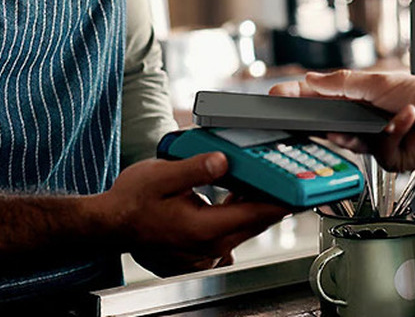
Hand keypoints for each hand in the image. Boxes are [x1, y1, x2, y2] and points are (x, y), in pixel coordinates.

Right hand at [97, 154, 289, 275]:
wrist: (109, 225)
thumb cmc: (130, 202)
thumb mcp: (162, 175)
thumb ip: (196, 168)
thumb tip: (224, 160)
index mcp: (205, 229)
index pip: (257, 214)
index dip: (284, 200)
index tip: (304, 189)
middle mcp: (210, 246)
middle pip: (256, 221)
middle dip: (275, 198)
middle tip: (290, 174)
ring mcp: (207, 253)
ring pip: (245, 226)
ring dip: (256, 204)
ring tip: (264, 178)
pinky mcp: (202, 252)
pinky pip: (231, 231)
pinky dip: (239, 212)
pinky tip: (238, 192)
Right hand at [269, 70, 414, 171]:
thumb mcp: (379, 81)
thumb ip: (342, 83)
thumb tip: (311, 80)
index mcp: (358, 98)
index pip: (320, 99)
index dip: (299, 98)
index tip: (276, 96)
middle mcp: (362, 120)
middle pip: (329, 124)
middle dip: (319, 121)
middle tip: (302, 118)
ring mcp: (373, 141)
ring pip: (348, 142)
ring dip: (359, 130)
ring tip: (374, 120)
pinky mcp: (386, 159)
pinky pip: (378, 149)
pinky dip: (394, 131)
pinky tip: (407, 118)